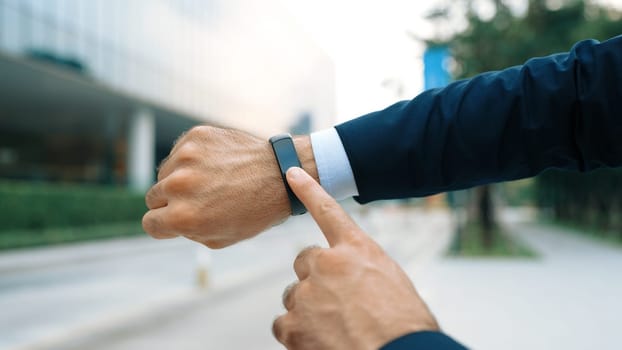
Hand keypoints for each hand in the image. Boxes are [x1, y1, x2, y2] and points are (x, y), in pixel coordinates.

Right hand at [142, 126, 317, 247]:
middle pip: (153, 197)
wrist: (281, 174)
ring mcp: (186, 157)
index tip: (177, 221)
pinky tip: (215, 165)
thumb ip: (185, 232)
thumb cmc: (254, 212)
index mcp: (182, 217)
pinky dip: (192, 160)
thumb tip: (164, 221)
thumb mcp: (218, 238)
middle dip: (171, 202)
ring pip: (165, 173)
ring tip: (211, 181)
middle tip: (199, 200)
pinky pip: (179, 153)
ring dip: (180, 178)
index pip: (149, 223)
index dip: (165, 225)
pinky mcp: (195, 136)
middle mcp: (179, 185)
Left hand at [272, 167, 438, 349]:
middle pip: (305, 262)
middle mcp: (328, 264)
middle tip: (336, 302)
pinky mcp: (293, 325)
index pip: (327, 210)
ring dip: (307, 308)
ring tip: (335, 327)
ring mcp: (307, 294)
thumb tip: (347, 280)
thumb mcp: (391, 283)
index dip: (308, 189)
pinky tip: (318, 341)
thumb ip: (361, 270)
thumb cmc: (404, 325)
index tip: (292, 173)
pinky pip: (283, 323)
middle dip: (315, 279)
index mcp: (357, 250)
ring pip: (294, 295)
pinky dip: (296, 333)